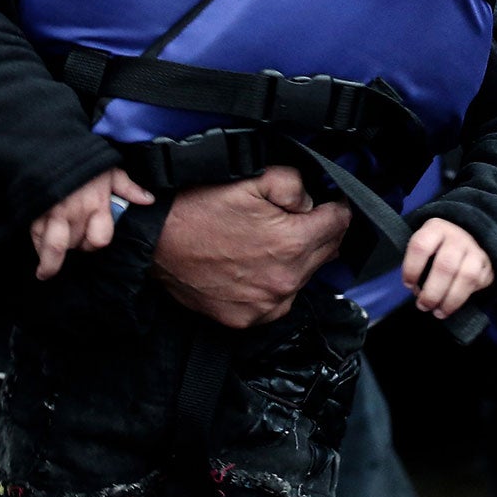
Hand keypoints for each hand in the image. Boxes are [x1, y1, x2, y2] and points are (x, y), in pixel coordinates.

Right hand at [32, 167, 154, 279]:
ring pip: (54, 249)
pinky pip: (35, 239)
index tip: (92, 240)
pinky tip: (38, 251)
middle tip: (73, 245)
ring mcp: (52, 215)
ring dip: (52, 258)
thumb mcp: (110, 169)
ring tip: (47, 271)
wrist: (50, 144)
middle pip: (77, 246)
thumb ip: (128, 187)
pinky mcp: (33, 213)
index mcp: (96, 204)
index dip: (96, 241)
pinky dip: (37, 247)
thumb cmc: (83, 158)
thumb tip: (149, 199)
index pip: (100, 240)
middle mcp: (75, 213)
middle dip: (76, 247)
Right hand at [153, 166, 348, 328]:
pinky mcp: (246, 319)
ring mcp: (265, 305)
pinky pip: (279, 302)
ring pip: (304, 279)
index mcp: (291, 243)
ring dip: (299, 260)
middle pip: (327, 252)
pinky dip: (276, 284)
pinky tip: (259, 266)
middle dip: (320, 232)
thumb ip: (295, 184)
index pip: (340, 224)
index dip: (336, 207)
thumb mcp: (253, 177)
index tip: (330, 203)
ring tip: (273, 241)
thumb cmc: (200, 207)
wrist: (156, 240)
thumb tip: (311, 203)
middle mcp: (284, 281)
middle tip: (300, 218)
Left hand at [403, 218, 494, 318]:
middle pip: (445, 266)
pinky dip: (463, 299)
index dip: (412, 269)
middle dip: (432, 292)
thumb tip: (418, 290)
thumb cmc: (438, 248)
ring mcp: (475, 250)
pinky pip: (477, 285)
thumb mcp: (425, 247)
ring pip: (466, 277)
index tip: (408, 285)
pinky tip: (451, 305)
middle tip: (423, 306)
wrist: (468, 237)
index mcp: (435, 229)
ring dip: (450, 300)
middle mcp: (457, 237)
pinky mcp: (487, 264)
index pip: (421, 246)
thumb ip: (419, 265)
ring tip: (438, 312)